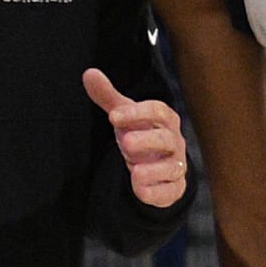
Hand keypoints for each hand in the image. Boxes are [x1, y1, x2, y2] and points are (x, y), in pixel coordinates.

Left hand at [83, 68, 189, 209]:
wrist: (159, 168)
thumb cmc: (142, 135)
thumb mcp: (125, 117)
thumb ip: (108, 97)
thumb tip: (89, 73)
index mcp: (165, 121)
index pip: (158, 111)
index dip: (138, 113)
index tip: (113, 115)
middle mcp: (175, 142)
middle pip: (168, 139)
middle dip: (148, 140)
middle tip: (125, 143)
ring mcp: (176, 166)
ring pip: (172, 168)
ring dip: (154, 170)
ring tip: (134, 171)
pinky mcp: (173, 188)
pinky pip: (169, 191)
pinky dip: (156, 193)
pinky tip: (140, 191)